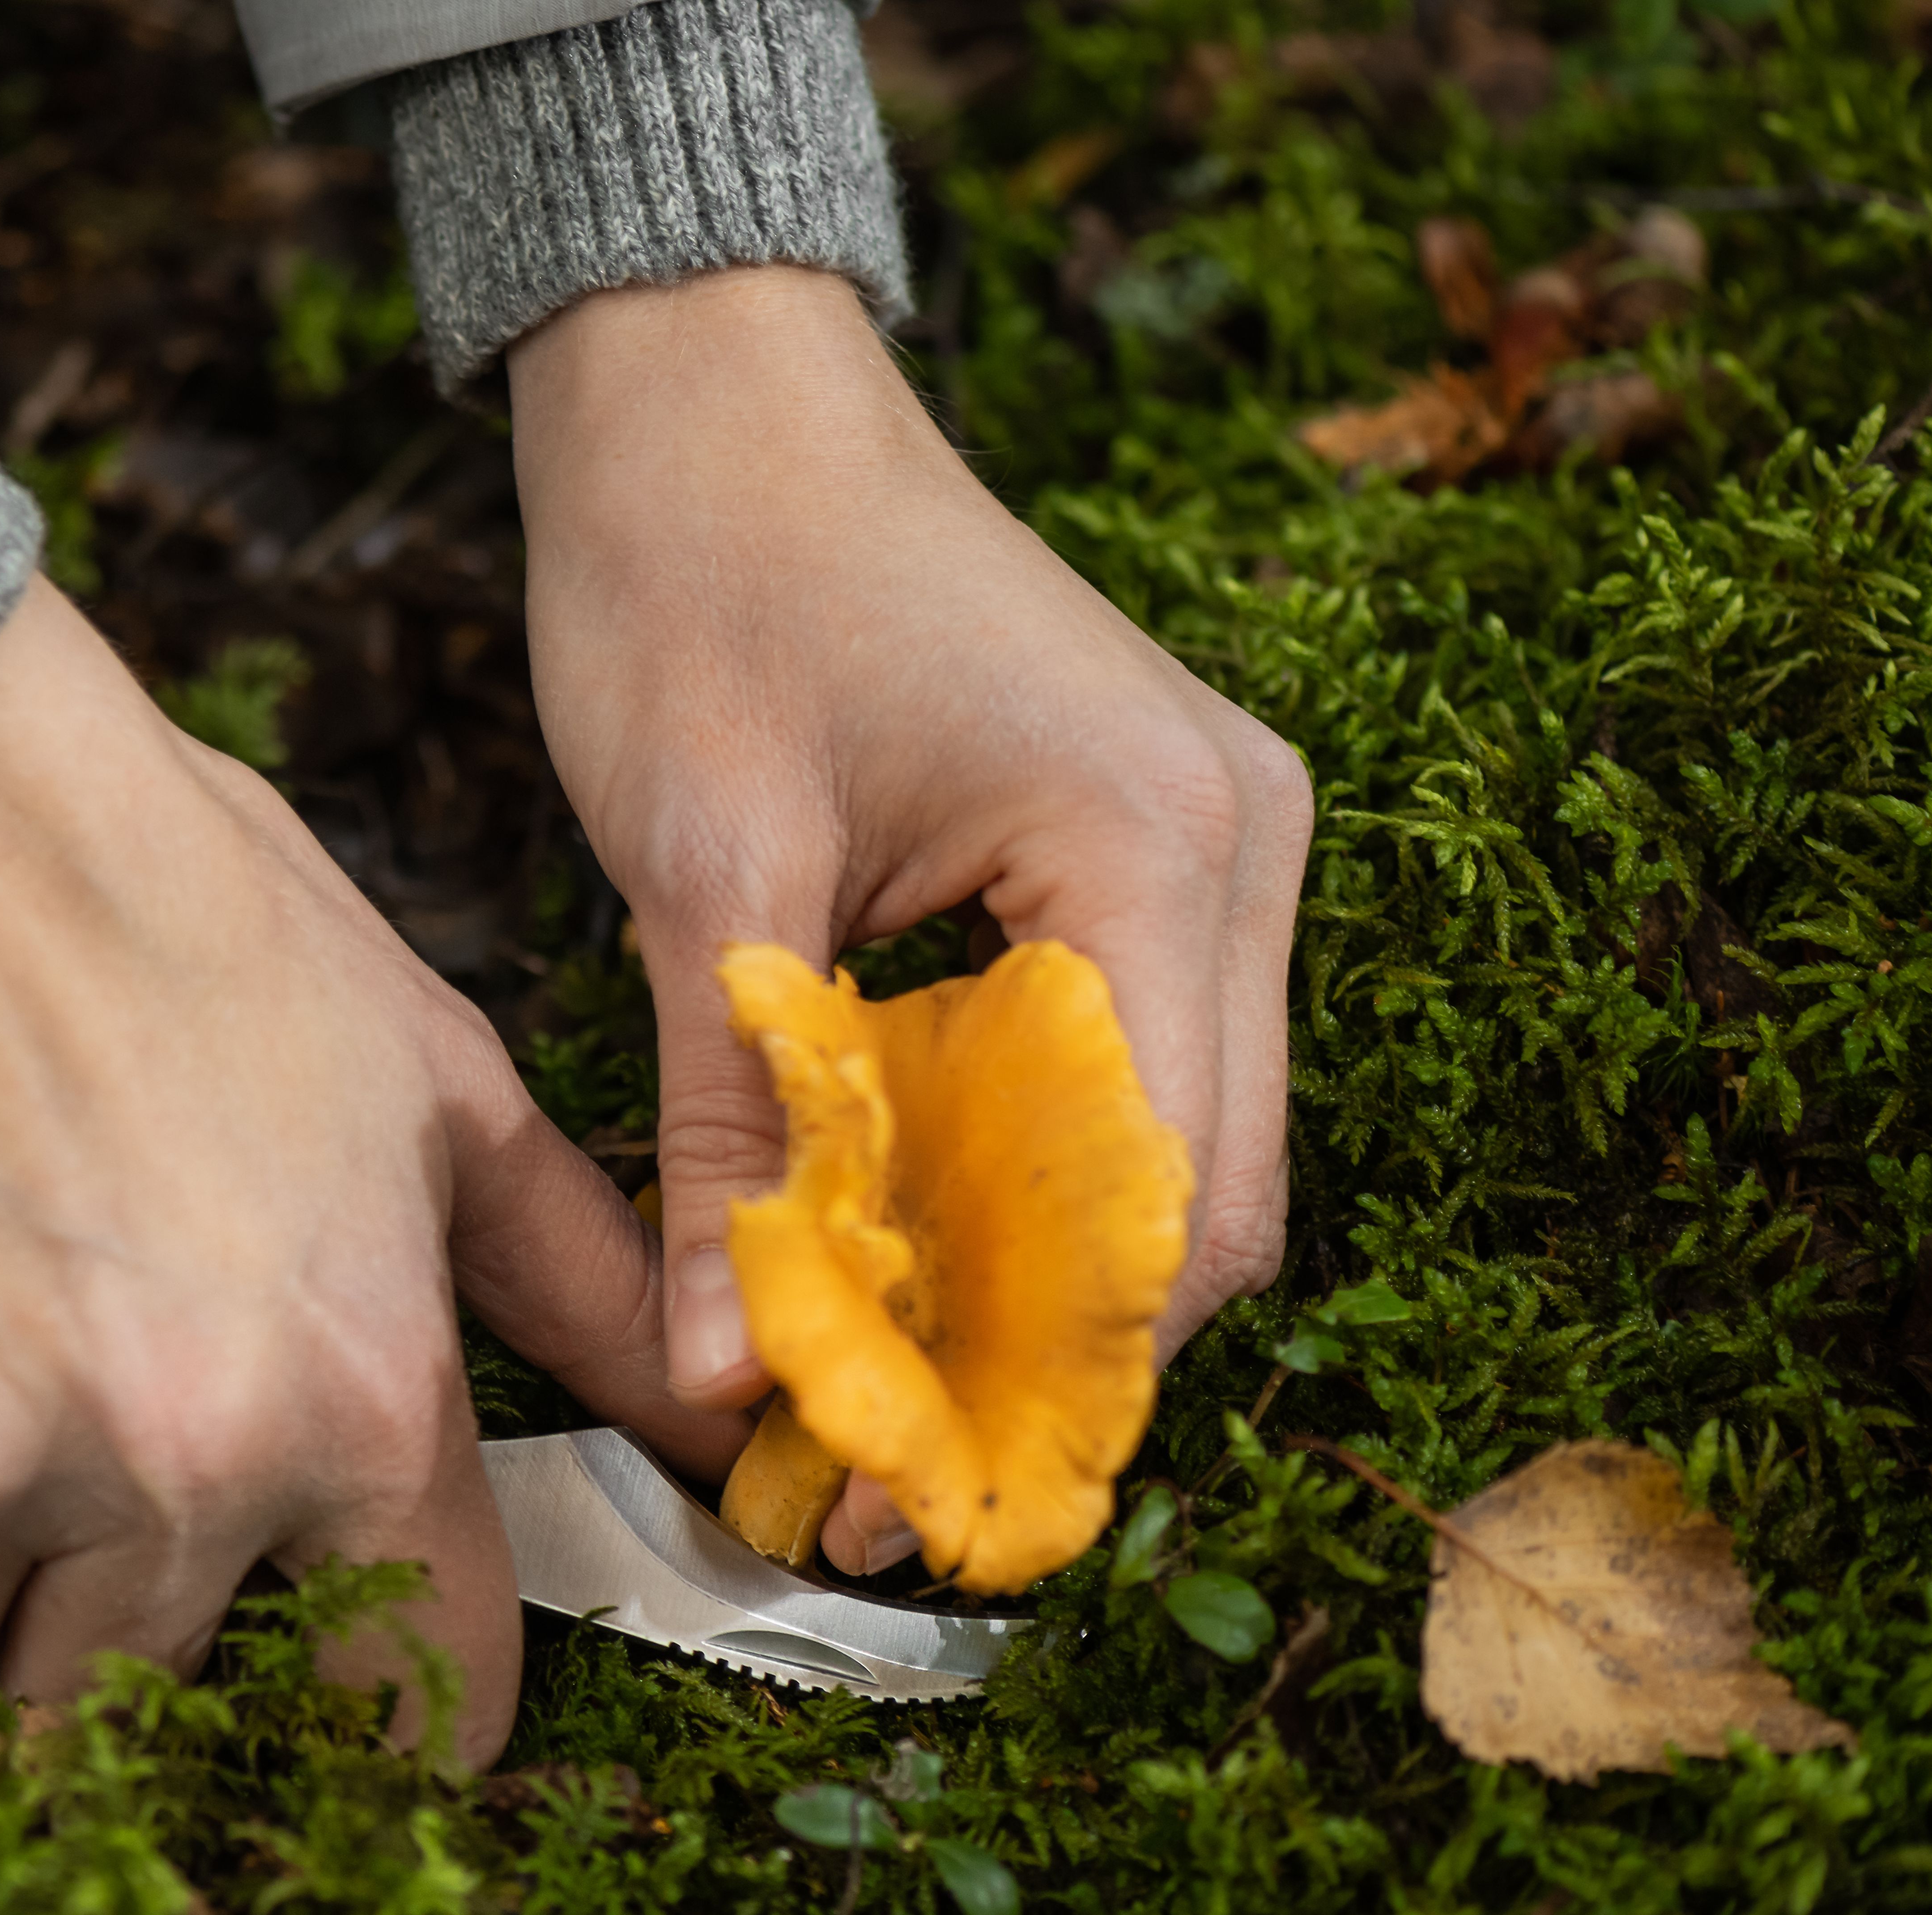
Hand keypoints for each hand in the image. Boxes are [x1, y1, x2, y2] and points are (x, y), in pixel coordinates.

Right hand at [0, 578, 737, 1759]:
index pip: (407, 1700)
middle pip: (119, 1703)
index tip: (311, 1693)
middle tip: (57, 1468)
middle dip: (88, 1623)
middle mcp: (171, 1460)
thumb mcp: (434, 1078)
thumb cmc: (175, 908)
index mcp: (354, 1397)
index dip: (365, 1715)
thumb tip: (714, 1412)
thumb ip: (581, 1278)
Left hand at [508, 268, 1309, 1572]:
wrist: (713, 401)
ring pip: (1166, 1160)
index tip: (897, 1495)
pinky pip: (1117, 1081)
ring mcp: (1207, 856)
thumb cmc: (698, 579)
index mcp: (1159, 842)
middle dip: (1046, 1364)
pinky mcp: (1139, 866)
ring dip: (1029, 1295)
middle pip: (1195, 1204)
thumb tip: (715, 1375)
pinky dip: (1017, 1195)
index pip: (1164, 1196)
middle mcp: (1233, 852)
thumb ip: (730, 1128)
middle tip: (874, 1490)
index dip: (1041, 1376)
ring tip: (870, 1409)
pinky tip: (901, 1269)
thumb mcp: (698, 866)